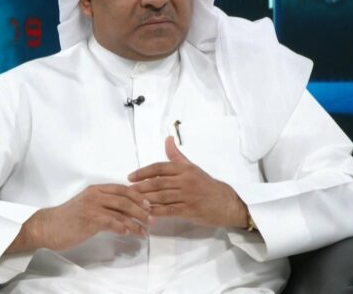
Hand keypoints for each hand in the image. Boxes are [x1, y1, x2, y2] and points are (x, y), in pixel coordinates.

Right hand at [7, 184, 150, 253]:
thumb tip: (125, 210)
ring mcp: (92, 206)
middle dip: (141, 209)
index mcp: (96, 189)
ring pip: (121, 211)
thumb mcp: (88, 205)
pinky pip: (111, 222)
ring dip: (135, 222)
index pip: (123, 189)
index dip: (138, 196)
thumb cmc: (69, 218)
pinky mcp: (89, 219)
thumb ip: (104, 203)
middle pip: (125, 199)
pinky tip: (129, 233)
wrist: (48, 227)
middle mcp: (96, 195)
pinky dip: (122, 228)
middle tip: (151, 219)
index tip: (149, 205)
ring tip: (144, 231)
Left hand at [128, 136, 248, 227]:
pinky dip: (156, 212)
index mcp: (185, 169)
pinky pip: (169, 210)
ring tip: (131, 202)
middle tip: (126, 190)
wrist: (226, 202)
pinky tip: (146, 213)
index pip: (160, 167)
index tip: (130, 177)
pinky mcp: (189, 210)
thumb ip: (177, 156)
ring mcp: (187, 196)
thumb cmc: (206, 184)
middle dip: (140, 187)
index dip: (143, 172)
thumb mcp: (192, 167)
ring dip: (145, 199)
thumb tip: (167, 139)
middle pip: (158, 182)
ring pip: (161, 197)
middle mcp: (185, 180)